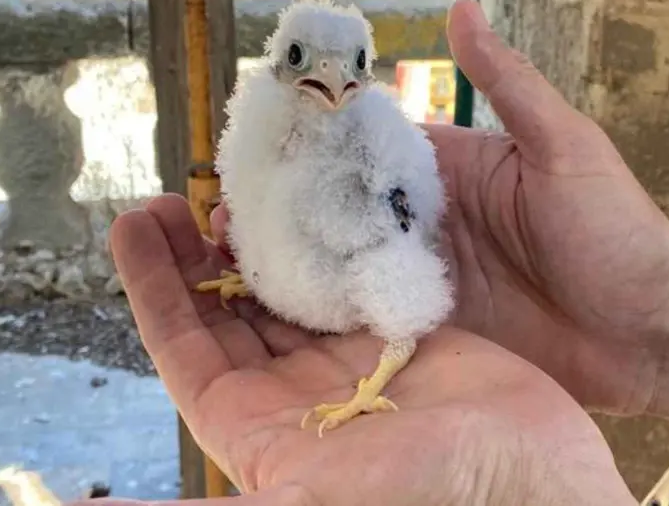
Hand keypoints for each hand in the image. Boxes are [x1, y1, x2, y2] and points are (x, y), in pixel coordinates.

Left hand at [95, 194, 635, 505]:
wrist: (535, 483)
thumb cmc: (427, 497)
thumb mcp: (305, 498)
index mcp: (262, 435)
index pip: (186, 354)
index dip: (153, 290)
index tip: (132, 227)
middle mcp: (297, 400)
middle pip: (226, 318)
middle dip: (193, 259)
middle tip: (172, 196)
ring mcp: (348, 368)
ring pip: (282, 296)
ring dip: (251, 247)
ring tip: (224, 193)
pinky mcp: (396, 340)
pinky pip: (342, 285)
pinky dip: (318, 247)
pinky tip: (303, 208)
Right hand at [208, 0, 668, 415]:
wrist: (651, 335)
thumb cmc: (618, 231)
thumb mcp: (566, 147)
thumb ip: (509, 84)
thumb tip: (460, 7)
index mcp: (452, 168)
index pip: (368, 146)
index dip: (314, 143)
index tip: (258, 143)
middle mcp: (428, 220)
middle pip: (341, 209)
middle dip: (285, 209)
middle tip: (223, 215)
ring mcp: (425, 277)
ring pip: (345, 264)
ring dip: (295, 263)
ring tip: (232, 264)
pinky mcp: (432, 328)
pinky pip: (370, 317)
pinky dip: (329, 315)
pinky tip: (281, 318)